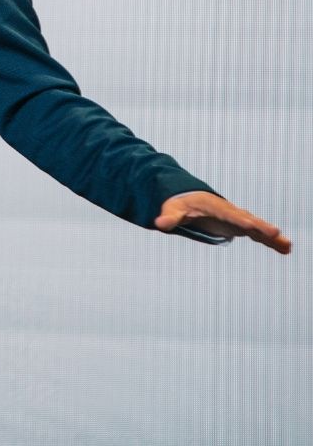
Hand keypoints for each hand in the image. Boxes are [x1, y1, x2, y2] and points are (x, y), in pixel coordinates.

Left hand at [155, 192, 290, 254]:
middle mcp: (230, 211)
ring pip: (256, 227)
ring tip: (287, 246)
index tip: (251, 225)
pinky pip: (257, 234)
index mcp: (215, 206)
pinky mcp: (240, 226)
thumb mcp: (173, 210)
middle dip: (261, 227)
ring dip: (271, 236)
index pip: (229, 214)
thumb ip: (169, 217)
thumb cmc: (181, 203)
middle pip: (247, 220)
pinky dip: (270, 240)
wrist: (190, 198)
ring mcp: (237, 219)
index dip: (240, 219)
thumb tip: (159, 223)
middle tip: (276, 234)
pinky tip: (285, 249)